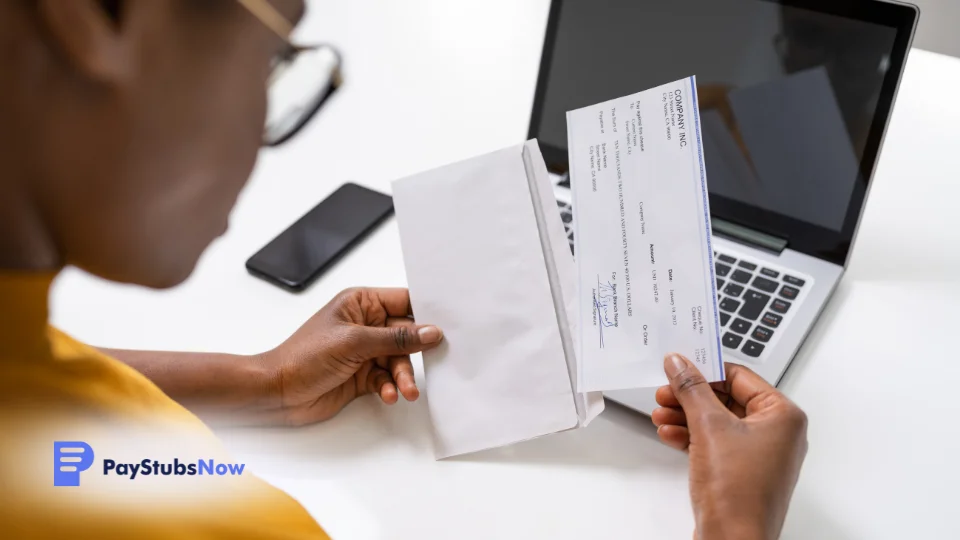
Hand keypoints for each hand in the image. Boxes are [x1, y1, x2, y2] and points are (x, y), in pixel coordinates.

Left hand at [257, 288, 442, 425]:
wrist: (277, 392)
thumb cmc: (303, 357)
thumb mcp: (354, 342)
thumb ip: (396, 338)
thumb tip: (430, 332)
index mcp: (361, 303)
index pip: (404, 302)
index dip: (426, 313)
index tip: (447, 325)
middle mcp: (365, 325)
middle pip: (406, 335)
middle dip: (415, 353)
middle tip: (429, 366)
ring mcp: (364, 351)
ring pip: (398, 360)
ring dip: (403, 376)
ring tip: (404, 390)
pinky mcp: (362, 375)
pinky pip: (387, 379)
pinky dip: (389, 387)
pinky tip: (386, 394)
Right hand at [652, 355, 807, 539]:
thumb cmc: (739, 494)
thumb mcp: (709, 427)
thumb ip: (692, 389)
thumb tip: (681, 364)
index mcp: (783, 416)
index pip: (739, 376)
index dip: (705, 370)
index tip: (679, 366)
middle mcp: (777, 434)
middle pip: (727, 399)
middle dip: (691, 397)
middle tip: (665, 392)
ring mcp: (761, 455)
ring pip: (718, 422)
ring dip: (687, 416)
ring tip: (661, 414)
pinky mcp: (743, 472)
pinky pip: (716, 443)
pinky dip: (692, 437)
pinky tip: (670, 435)